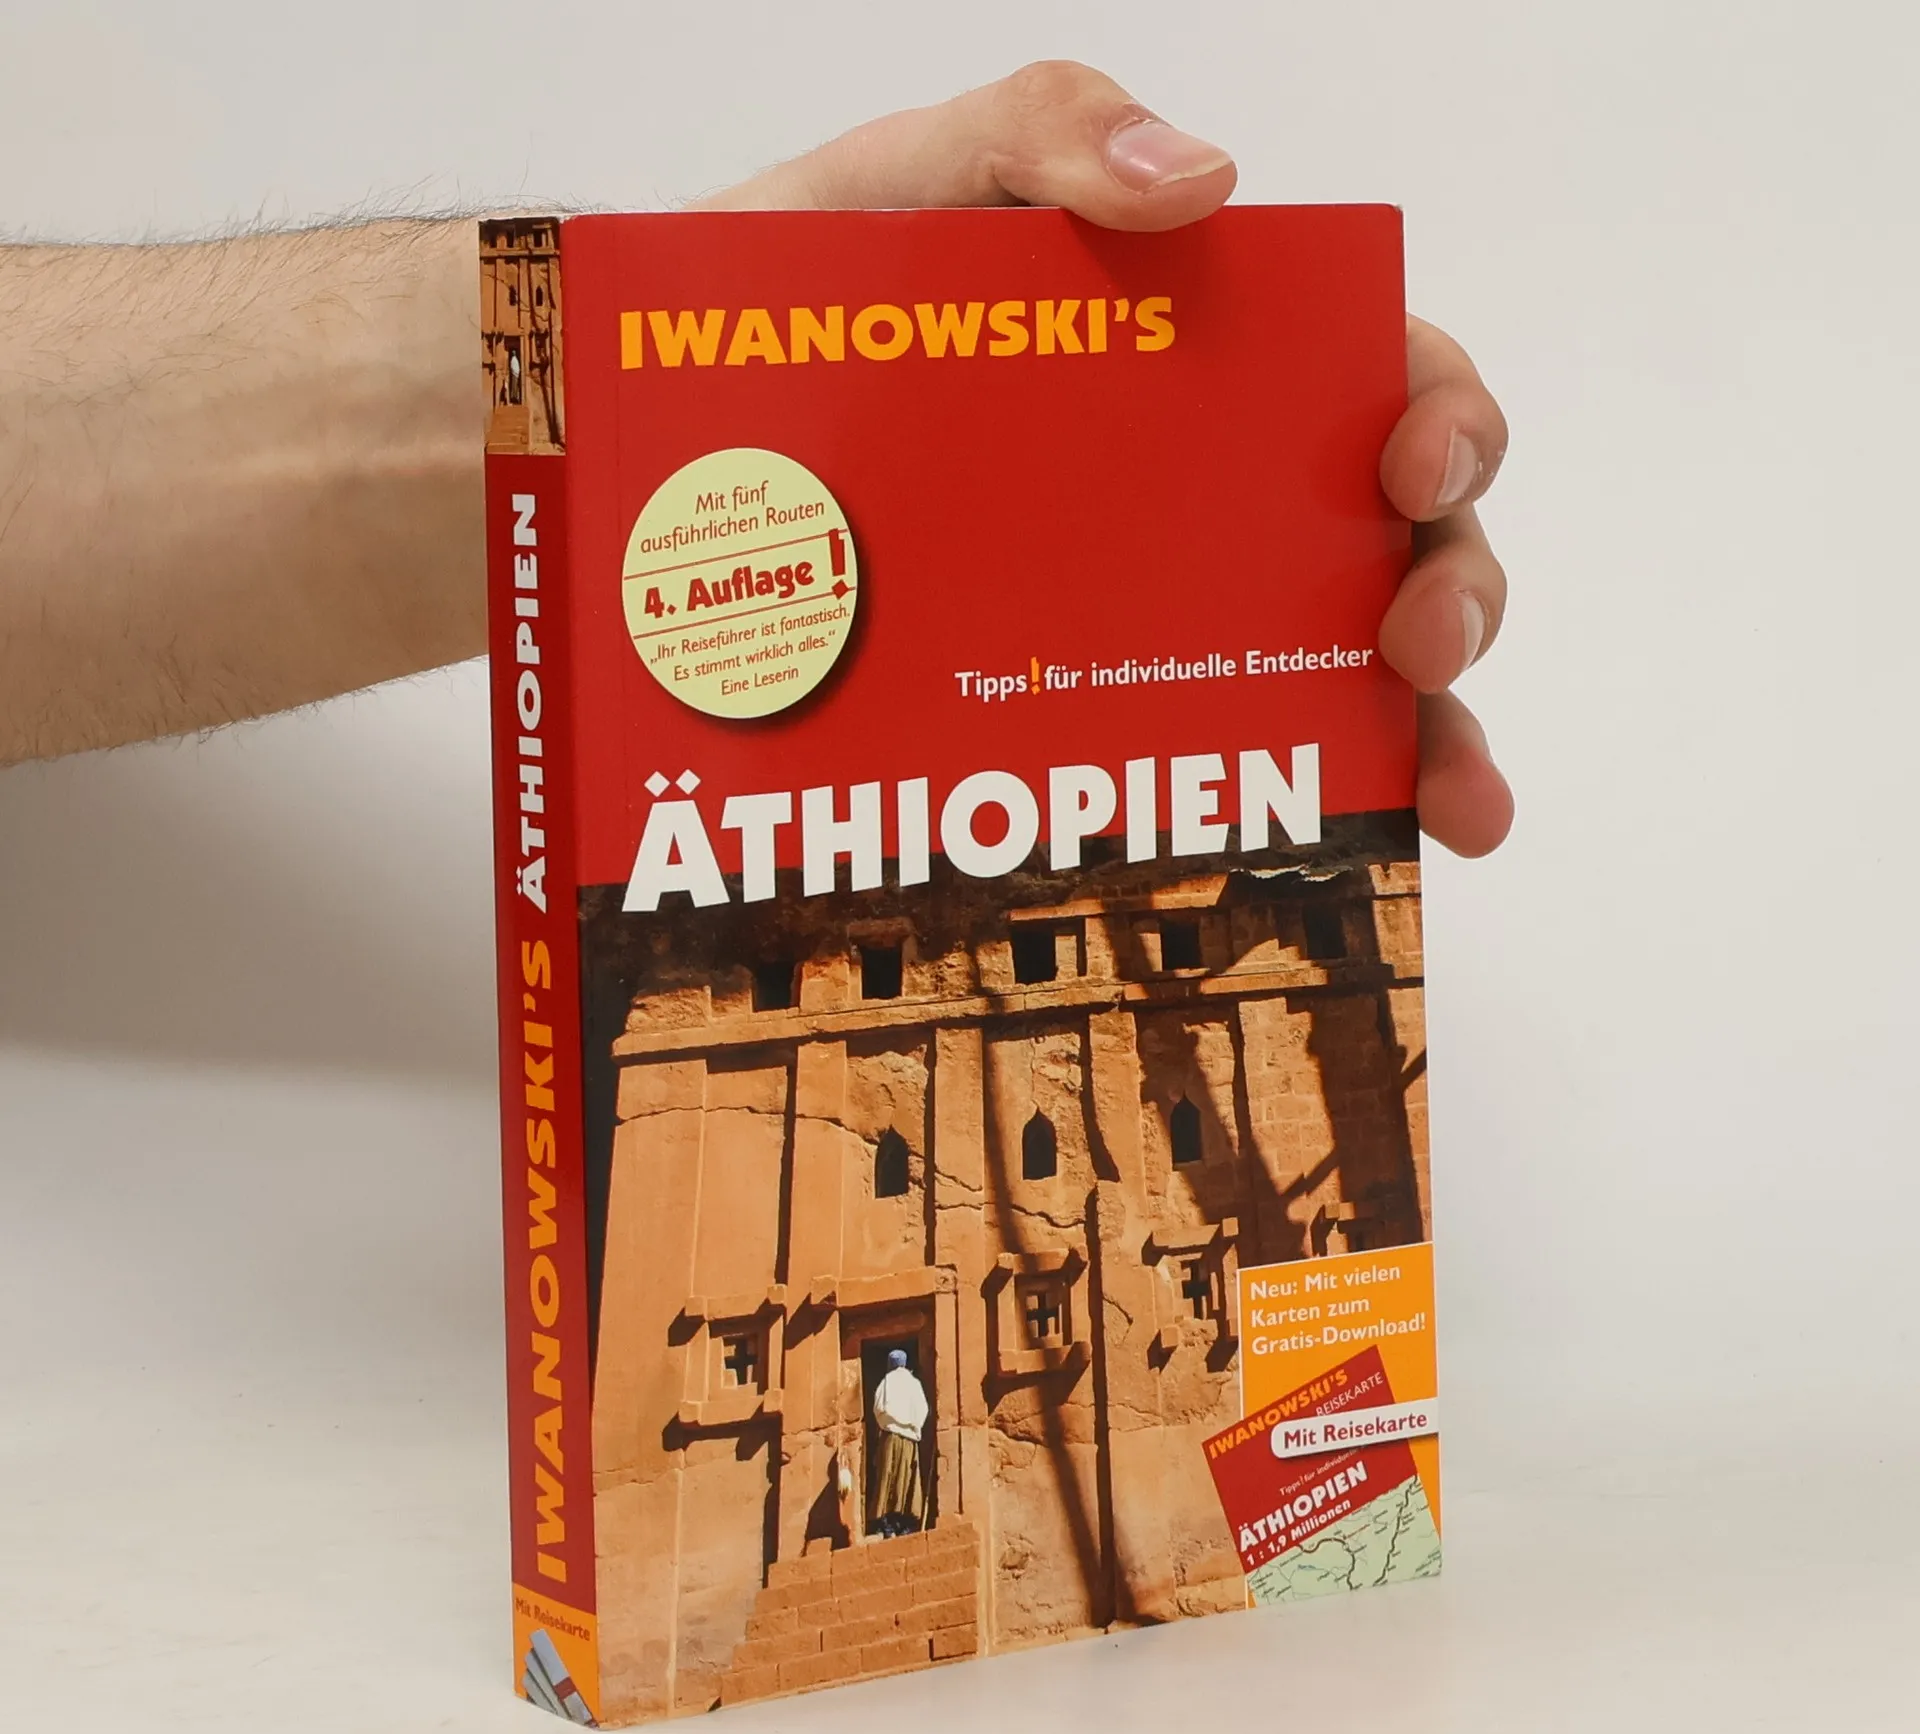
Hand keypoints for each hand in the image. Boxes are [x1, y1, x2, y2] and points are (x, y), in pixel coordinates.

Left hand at [701, 61, 1513, 856]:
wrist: (664, 453)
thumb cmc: (792, 311)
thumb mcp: (904, 189)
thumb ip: (1041, 136)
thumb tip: (1207, 183)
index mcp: (1202, 362)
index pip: (1373, 380)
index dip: (1439, 419)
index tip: (1410, 472)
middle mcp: (1207, 500)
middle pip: (1393, 546)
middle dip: (1452, 593)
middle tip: (1418, 649)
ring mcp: (1155, 617)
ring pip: (1337, 680)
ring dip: (1421, 744)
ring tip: (1445, 801)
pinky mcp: (1089, 713)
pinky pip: (1216, 771)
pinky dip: (1297, 817)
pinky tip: (1338, 855)